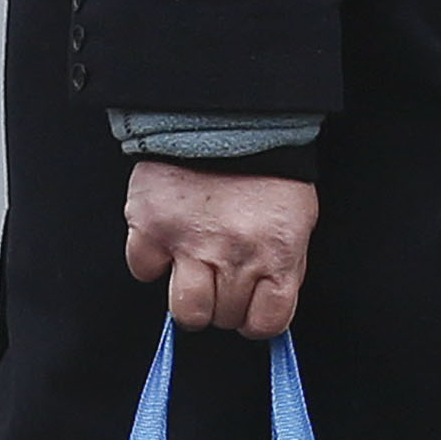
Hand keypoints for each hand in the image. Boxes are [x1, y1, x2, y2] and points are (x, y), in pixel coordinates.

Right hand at [122, 162, 316, 337]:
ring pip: (186, 311)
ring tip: (194, 270)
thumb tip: (268, 308)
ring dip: (190, 297)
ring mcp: (190, 243)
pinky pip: (144, 270)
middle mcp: (234, 256)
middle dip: (225, 302)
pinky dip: (151, 260)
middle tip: (222, 273)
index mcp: (276, 254)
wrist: (228, 117)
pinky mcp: (152, 226)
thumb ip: (284, 266)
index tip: (250, 306)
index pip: (266, 322)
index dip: (256, 318)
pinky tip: (167, 240)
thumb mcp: (296, 221)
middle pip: (224, 317)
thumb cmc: (269, 170)